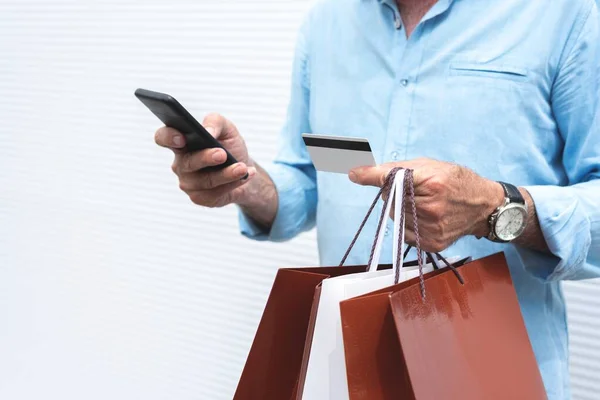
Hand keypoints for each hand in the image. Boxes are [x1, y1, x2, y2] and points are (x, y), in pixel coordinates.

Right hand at [154, 113, 256, 207]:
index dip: (168, 137)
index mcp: (181, 143)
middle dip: (206, 158)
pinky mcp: (200, 198)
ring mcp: (188, 183)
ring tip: (242, 168)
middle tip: (222, 154)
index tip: (182, 137)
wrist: (243, 169)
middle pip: (188, 162)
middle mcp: (180, 164)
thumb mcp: (227, 128)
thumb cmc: (229, 146)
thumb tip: (208, 131)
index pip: (163, 137)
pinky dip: (233, 183)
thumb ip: (216, 122)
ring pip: (206, 180)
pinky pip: (215, 193)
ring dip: (227, 174)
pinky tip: (245, 175)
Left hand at [349, 158, 503, 251]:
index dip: (372, 176)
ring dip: (401, 210)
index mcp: (432, 183)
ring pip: (395, 217)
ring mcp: (431, 228)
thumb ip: (396, 168)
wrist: (484, 207)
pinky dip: (408, 224)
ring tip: (423, 204)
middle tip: (415, 190)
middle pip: (390, 200)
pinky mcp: (431, 243)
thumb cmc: (456, 181)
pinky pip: (404, 232)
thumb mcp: (430, 166)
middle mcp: (431, 207)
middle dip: (395, 193)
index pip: (393, 179)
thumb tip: (358, 173)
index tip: (355, 173)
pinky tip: (425, 217)